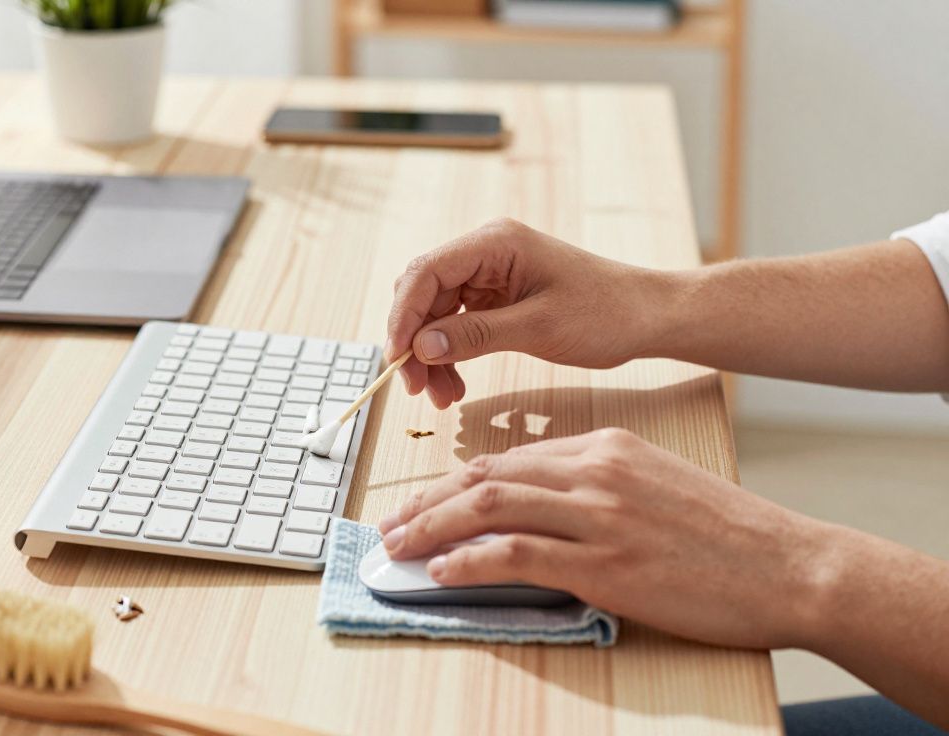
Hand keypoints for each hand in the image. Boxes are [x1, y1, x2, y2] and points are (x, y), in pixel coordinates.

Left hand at [376, 428, 839, 649]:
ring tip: (398, 547)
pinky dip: (471, 561)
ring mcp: (599, 516)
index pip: (508, 459)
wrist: (790, 565)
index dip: (453, 482)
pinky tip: (443, 573)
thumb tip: (537, 511)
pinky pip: (518, 555)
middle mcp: (594, 471)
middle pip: (486, 477)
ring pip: (491, 508)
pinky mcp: (606, 564)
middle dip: (428, 502)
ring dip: (433, 529)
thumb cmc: (725, 534)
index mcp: (604, 447)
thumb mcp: (656, 485)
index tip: (423, 502)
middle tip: (391, 525)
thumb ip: (595, 487)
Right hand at [386, 218, 677, 408]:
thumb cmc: (605, 312)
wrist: (647, 316)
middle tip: (417, 387)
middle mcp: (485, 252)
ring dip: (431, 355)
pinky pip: (457, 324)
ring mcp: (489, 274)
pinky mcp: (496, 296)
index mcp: (494, 243)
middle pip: (423, 293)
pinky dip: (451, 354)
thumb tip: (421, 347)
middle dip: (414, 341)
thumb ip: (475, 335)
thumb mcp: (538, 328)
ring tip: (441, 397)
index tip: (398, 359)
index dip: (403, 317)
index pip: (426, 273)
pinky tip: (456, 384)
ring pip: (436, 313)